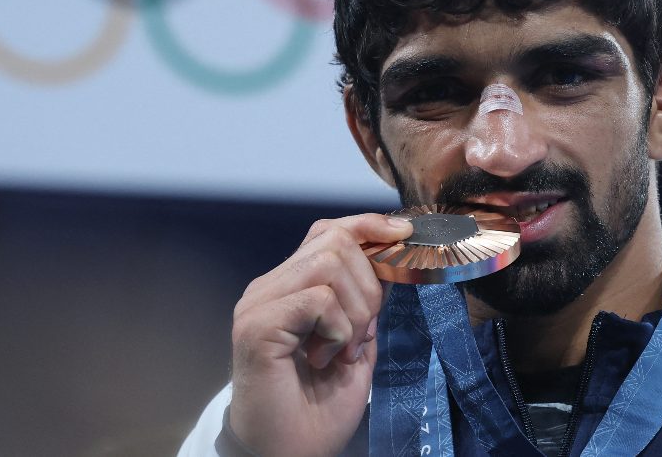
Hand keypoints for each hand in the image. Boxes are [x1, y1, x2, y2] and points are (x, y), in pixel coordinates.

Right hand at [228, 213, 412, 456]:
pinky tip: (326, 359)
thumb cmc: (317, 409)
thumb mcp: (355, 344)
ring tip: (344, 351)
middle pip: (334, 242)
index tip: (405, 235)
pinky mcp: (257, 326)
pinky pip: (317, 300)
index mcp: (288, 288)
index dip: (367, 227)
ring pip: (329, 265)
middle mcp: (268, 288)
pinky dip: (337, 329)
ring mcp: (258, 305)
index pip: (328, 232)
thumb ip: (364, 303)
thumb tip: (392, 261)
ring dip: (355, 311)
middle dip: (369, 286)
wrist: (287, 454)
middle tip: (361, 336)